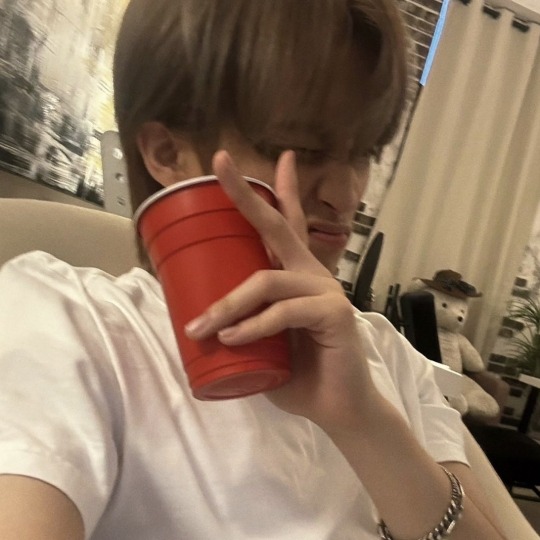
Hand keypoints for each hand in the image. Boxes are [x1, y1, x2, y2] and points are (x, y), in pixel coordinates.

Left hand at [185, 150, 377, 434]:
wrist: (336, 407)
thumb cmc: (297, 373)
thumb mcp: (260, 343)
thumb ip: (241, 324)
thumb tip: (196, 320)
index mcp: (295, 274)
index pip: (285, 224)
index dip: (275, 190)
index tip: (249, 164)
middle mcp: (311, 273)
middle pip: (280, 225)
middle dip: (248, 195)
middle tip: (221, 162)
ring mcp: (325, 290)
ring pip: (267, 279)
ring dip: (229, 303)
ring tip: (201, 328)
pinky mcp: (334, 313)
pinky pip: (283, 311)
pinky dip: (254, 326)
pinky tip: (233, 339)